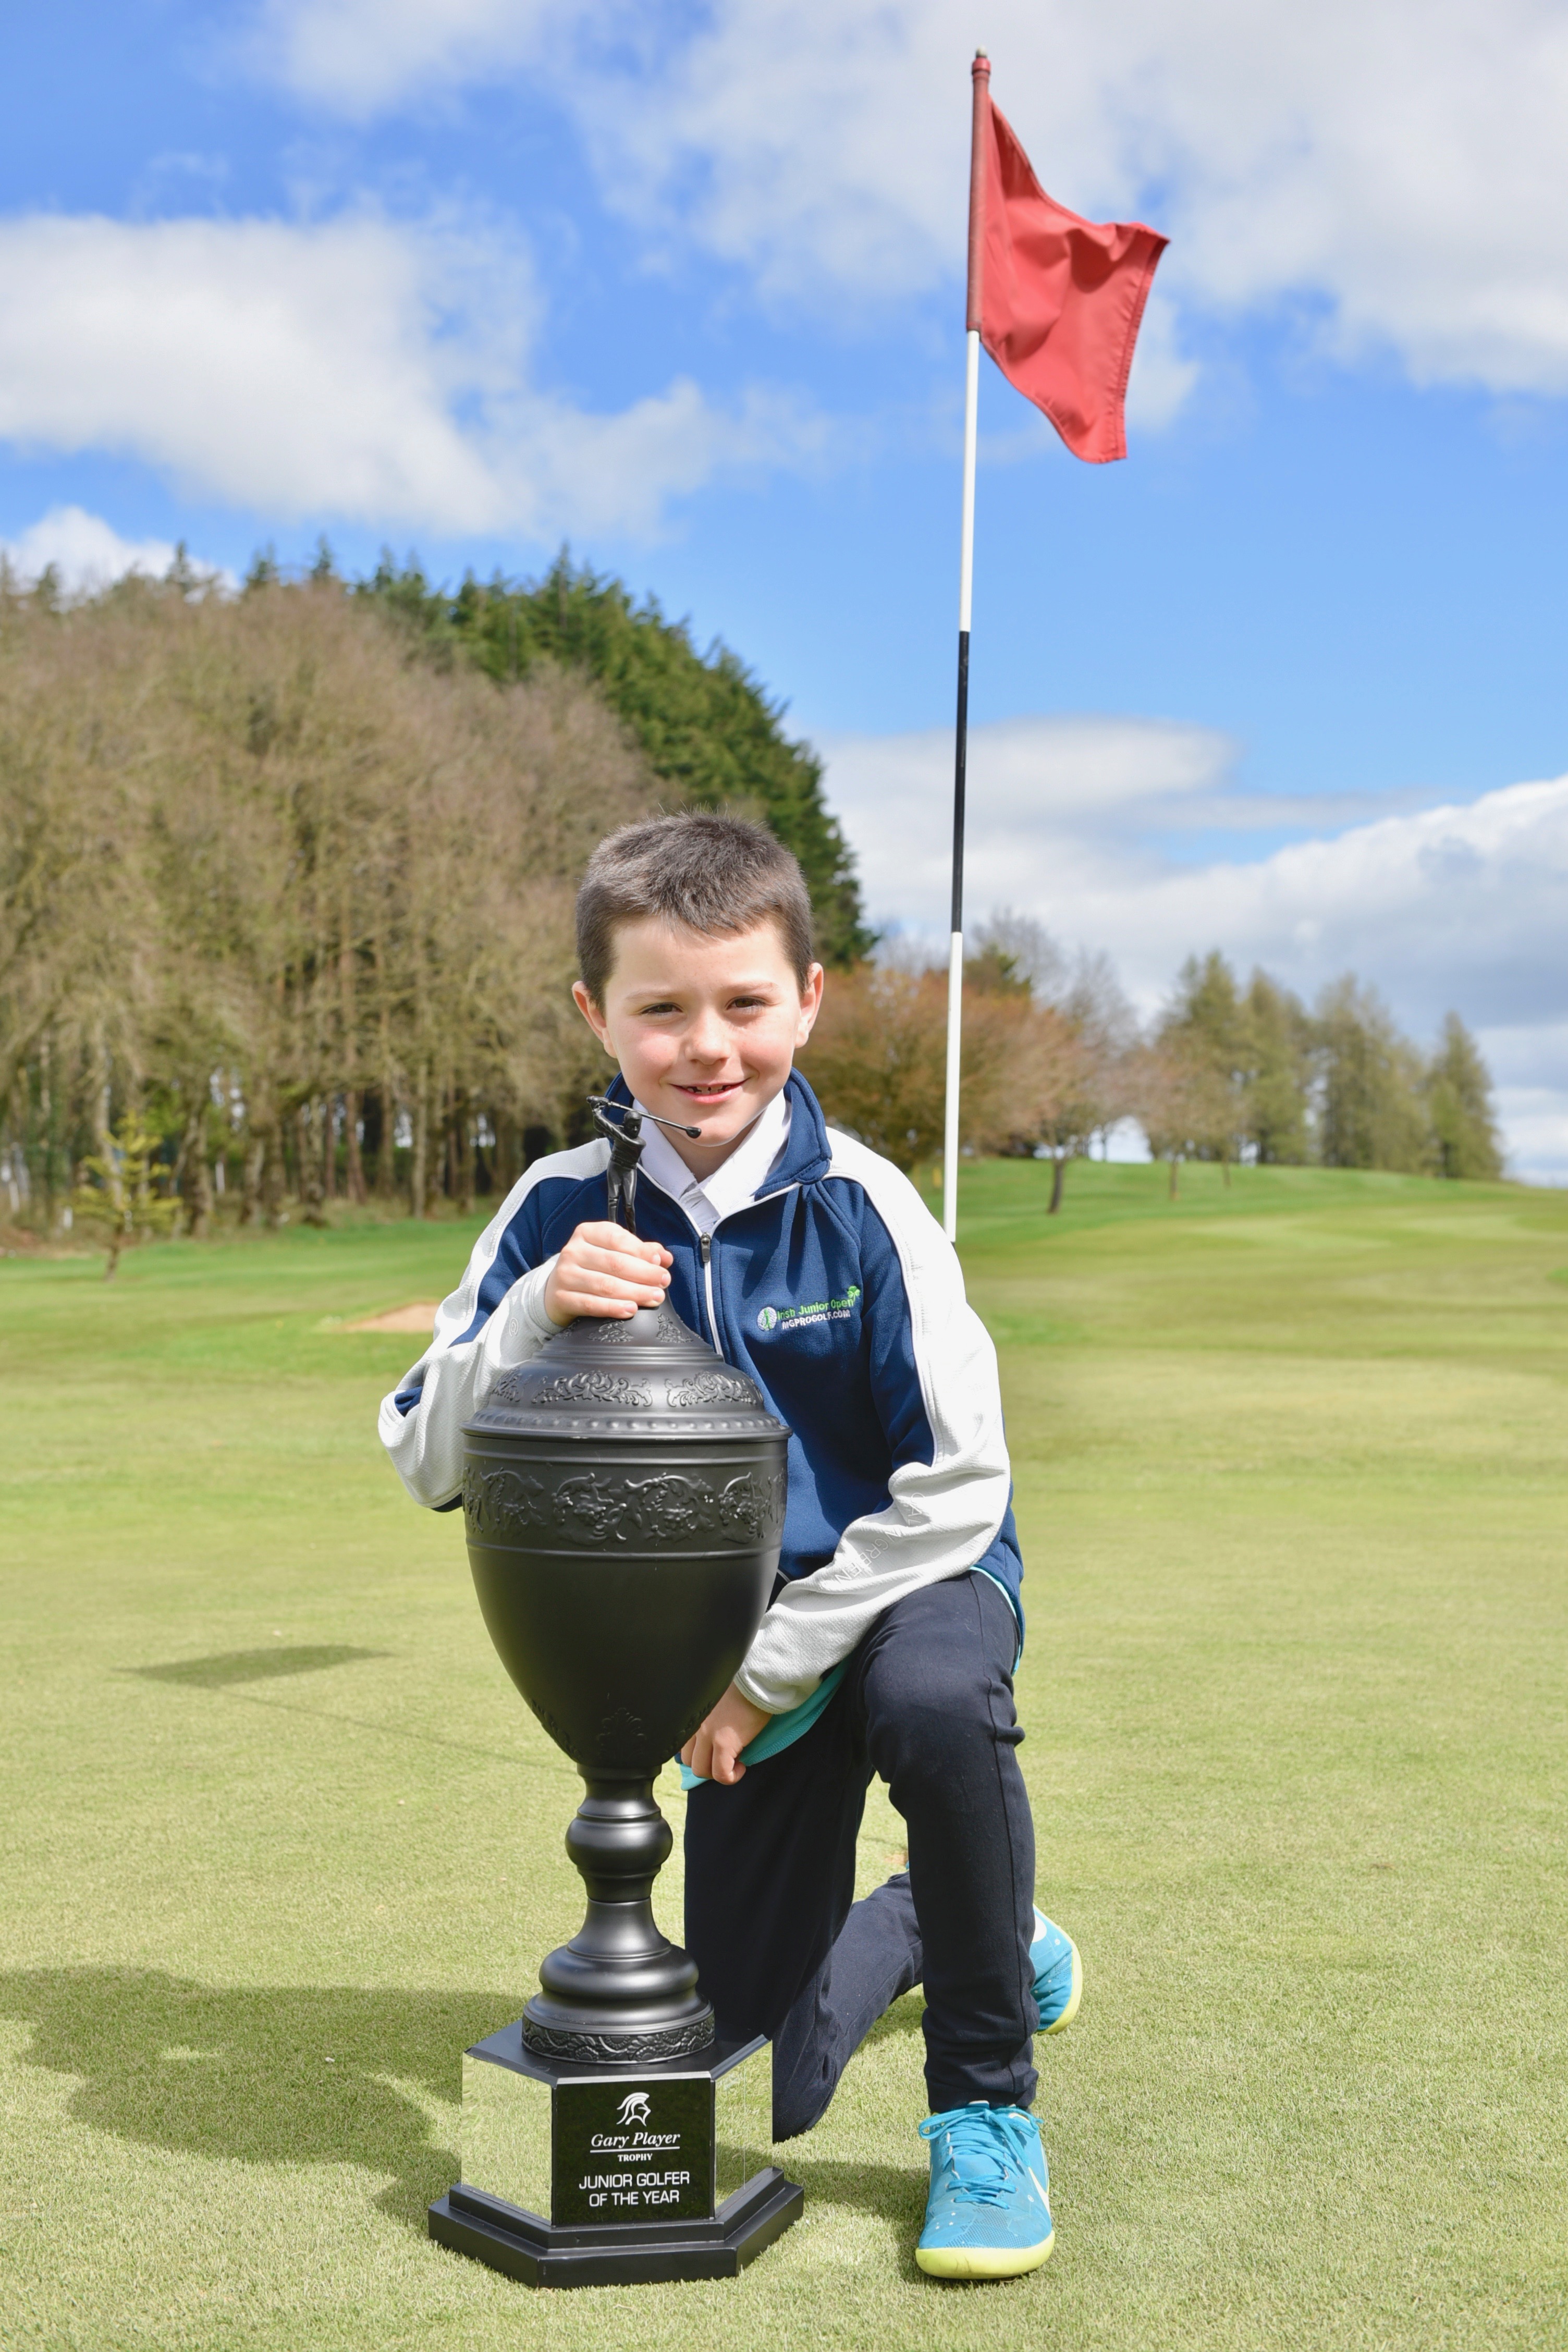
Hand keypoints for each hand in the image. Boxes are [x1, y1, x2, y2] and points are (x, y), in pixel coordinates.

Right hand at [543, 1222, 671, 1324]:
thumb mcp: (613, 1252)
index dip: (641, 1251)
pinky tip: (630, 1309)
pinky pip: (591, 1304)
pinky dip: (613, 1308)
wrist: (558, 1290)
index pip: (617, 1239)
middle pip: (615, 1263)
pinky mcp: (561, 1298)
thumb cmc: (593, 1268)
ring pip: (605, 1285)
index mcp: (587, 1233)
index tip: (660, 1264)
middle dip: (644, 1274)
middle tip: (663, 1283)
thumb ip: (640, 1251)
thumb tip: (664, 1257)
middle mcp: (573, 1251)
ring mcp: (565, 1274)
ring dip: (634, 1292)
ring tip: (654, 1297)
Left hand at [681, 1683, 771, 1784]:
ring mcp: (707, 1734)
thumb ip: (706, 1718)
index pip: (681, 1746)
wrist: (757, 1680)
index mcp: (692, 1716)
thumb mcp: (715, 1703)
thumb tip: (710, 1740)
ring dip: (717, 1772)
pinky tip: (741, 1767)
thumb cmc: (742, 1688)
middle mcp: (694, 1725)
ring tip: (733, 1763)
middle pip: (689, 1761)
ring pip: (701, 1770)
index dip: (699, 1754)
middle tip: (724, 1759)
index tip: (713, 1753)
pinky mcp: (724, 1742)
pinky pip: (721, 1774)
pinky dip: (731, 1777)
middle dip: (707, 1765)